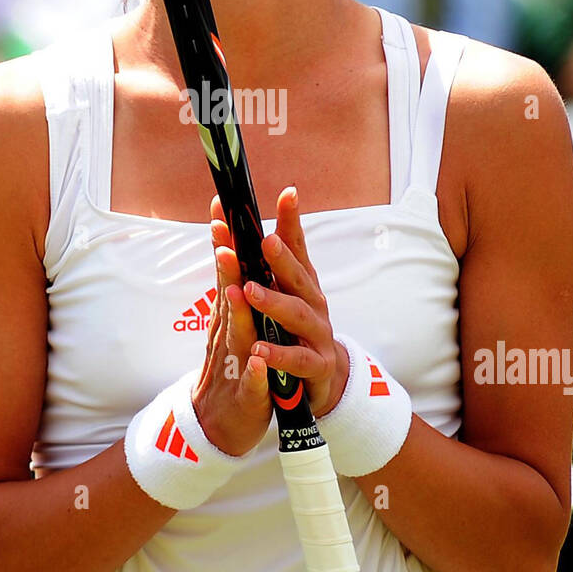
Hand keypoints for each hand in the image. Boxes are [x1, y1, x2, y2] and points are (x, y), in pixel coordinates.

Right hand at [191, 205, 272, 456]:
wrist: (221, 425)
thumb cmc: (233, 368)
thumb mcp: (235, 325)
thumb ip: (234, 289)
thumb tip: (231, 248)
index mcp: (231, 316)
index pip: (228, 273)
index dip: (225, 242)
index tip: (220, 208)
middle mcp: (229, 334)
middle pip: (227, 296)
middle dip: (226, 266)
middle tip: (223, 235)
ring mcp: (235, 364)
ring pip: (236, 335)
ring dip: (236, 312)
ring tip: (237, 288)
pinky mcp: (246, 396)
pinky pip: (251, 384)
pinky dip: (253, 372)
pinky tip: (256, 362)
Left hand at [218, 186, 349, 422]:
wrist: (323, 377)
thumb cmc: (298, 327)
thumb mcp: (287, 291)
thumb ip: (273, 259)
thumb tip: (255, 217)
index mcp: (302, 284)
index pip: (298, 247)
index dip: (292, 221)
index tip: (288, 194)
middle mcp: (313, 304)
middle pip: (299, 278)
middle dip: (283, 259)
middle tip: (265, 241)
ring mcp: (318, 334)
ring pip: (298, 316)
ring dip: (274, 303)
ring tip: (249, 291)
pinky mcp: (317, 366)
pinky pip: (298, 360)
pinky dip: (278, 355)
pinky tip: (259, 350)